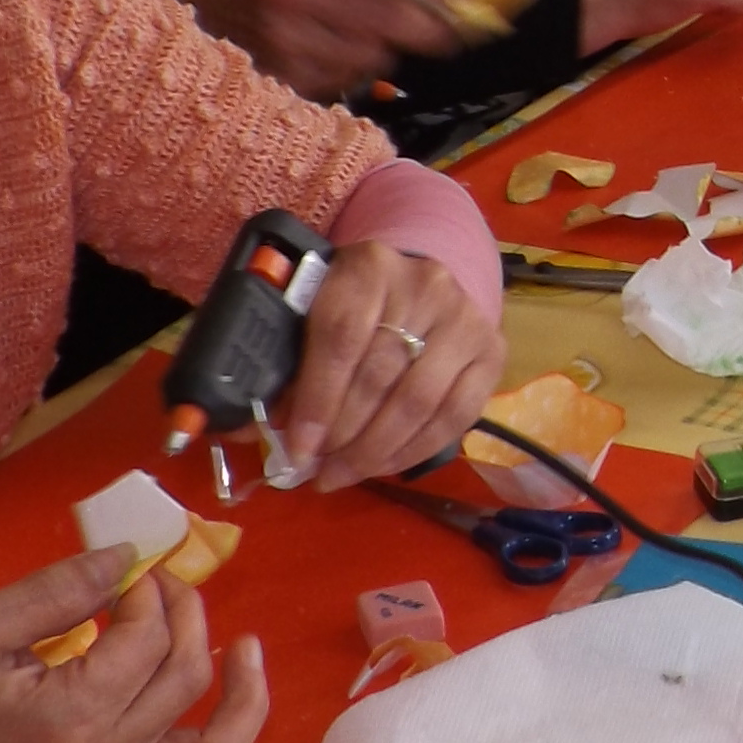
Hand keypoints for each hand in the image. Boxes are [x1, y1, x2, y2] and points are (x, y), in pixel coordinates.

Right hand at [0, 546, 270, 742]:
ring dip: (242, 702)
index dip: (148, 591)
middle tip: (161, 580)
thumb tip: (128, 556)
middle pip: (185, 681)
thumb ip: (60, 588)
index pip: (147, 641)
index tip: (127, 566)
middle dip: (188, 616)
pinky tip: (220, 731)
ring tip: (246, 650)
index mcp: (68, 718)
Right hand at [138, 0, 463, 99]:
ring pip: (369, 57)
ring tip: (375, 39)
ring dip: (385, 51)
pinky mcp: (276, 77)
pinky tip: (335, 56)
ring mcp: (284, 40)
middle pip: (388, 16)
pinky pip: (338, 81)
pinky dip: (349, 72)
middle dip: (430, 27)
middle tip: (451, 31)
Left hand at [277, 241, 499, 482]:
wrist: (419, 281)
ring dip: (376, 451)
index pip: (340, 340)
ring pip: (418, 401)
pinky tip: (384, 466)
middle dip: (344, 435)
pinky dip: (414, 450)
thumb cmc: (355, 304)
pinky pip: (455, 416)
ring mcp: (465, 318)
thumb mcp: (314, 313)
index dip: (318, 401)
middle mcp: (424, 285)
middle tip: (319, 472)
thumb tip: (250, 431)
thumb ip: (286, 365)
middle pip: (380, 375)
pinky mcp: (492, 350)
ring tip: (344, 474)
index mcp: (368, 267)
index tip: (298, 450)